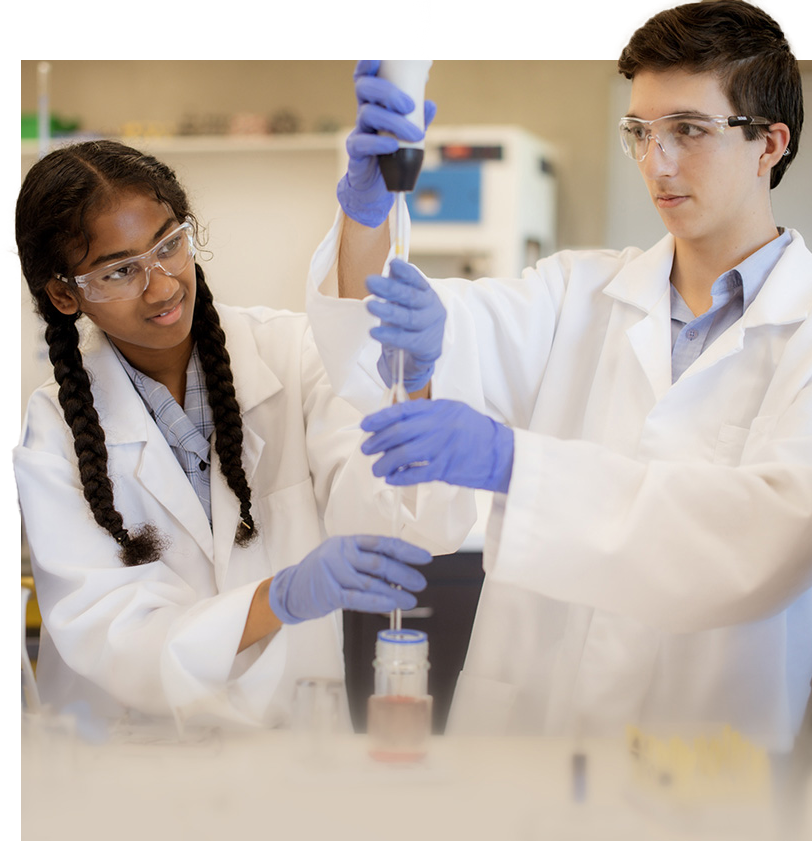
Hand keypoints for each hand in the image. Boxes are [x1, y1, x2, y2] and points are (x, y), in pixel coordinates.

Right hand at [268, 535, 429, 624]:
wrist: (290, 589)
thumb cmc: (322, 573)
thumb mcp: (342, 558)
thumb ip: (366, 562)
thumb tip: (400, 573)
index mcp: (348, 541)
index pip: (382, 543)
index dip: (405, 550)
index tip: (424, 557)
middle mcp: (341, 553)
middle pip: (379, 562)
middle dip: (404, 573)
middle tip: (420, 583)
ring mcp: (334, 572)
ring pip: (371, 583)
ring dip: (394, 593)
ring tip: (410, 601)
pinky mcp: (329, 593)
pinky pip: (358, 598)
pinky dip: (377, 602)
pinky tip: (391, 605)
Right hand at [337, 44, 436, 227]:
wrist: (378, 186)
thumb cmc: (391, 155)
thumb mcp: (409, 135)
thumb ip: (418, 119)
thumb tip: (430, 105)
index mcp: (375, 103)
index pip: (366, 77)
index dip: (366, 63)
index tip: (373, 53)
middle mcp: (364, 113)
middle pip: (365, 88)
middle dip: (388, 91)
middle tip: (408, 105)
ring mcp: (358, 131)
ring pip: (368, 113)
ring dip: (394, 121)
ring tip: (413, 133)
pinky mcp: (355, 153)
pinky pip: (362, 142)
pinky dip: (379, 143)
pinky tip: (393, 145)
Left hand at [361, 399, 514, 492]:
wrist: (502, 454)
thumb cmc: (476, 433)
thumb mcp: (454, 412)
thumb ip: (428, 414)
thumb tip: (397, 420)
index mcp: (439, 409)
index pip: (402, 410)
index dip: (380, 418)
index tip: (366, 425)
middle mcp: (439, 426)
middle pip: (398, 432)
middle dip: (377, 442)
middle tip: (367, 449)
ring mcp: (442, 448)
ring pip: (403, 454)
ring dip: (384, 462)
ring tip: (377, 467)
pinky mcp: (446, 468)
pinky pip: (415, 473)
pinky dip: (400, 477)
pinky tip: (392, 478)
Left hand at [366, 259, 445, 392]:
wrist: (425, 353)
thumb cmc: (411, 323)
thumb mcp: (405, 303)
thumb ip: (398, 287)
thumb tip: (390, 266)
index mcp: (427, 293)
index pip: (417, 280)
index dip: (406, 272)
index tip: (393, 263)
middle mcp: (431, 308)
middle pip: (411, 297)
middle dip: (390, 288)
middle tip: (370, 281)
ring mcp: (430, 328)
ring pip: (409, 318)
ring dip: (388, 311)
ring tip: (370, 306)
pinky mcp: (425, 346)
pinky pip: (405, 340)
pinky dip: (389, 335)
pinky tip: (374, 332)